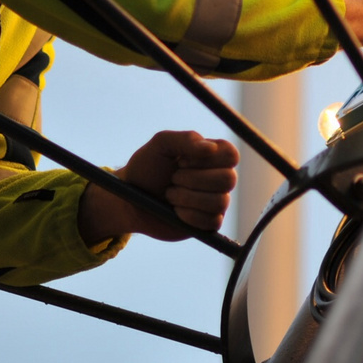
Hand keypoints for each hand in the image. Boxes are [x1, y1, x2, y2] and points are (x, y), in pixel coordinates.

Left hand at [77, 130, 238, 244]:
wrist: (130, 200)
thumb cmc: (146, 168)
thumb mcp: (160, 145)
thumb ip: (185, 139)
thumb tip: (211, 148)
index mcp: (212, 155)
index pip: (232, 155)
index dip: (208, 160)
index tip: (182, 161)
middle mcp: (218, 177)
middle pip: (229, 179)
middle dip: (195, 180)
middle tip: (173, 179)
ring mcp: (215, 201)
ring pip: (221, 201)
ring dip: (188, 198)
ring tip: (170, 195)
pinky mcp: (208, 223)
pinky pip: (212, 222)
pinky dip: (189, 216)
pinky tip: (175, 211)